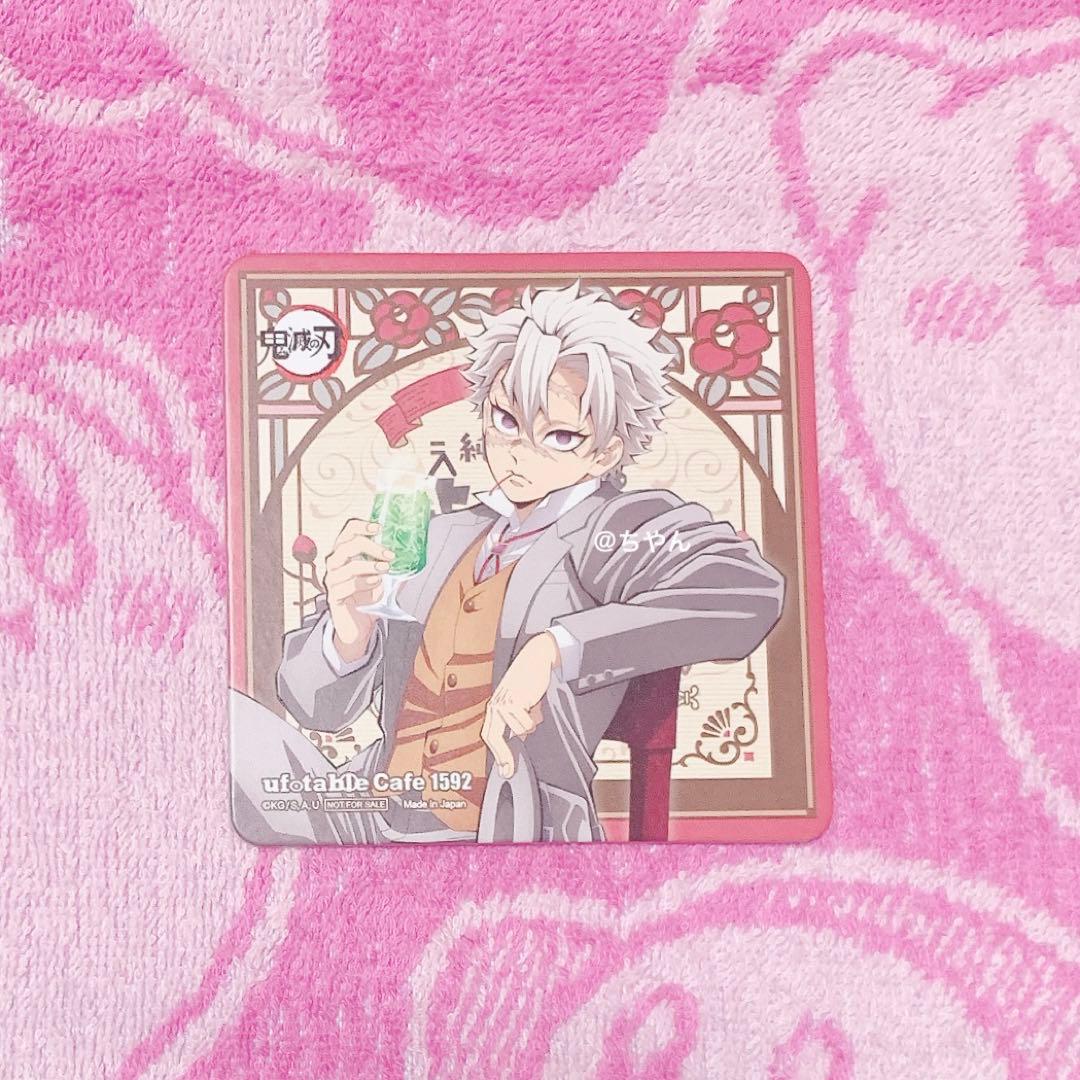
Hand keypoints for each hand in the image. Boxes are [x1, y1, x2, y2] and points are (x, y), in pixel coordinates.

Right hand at [323, 518, 394, 662]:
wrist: (359, 626)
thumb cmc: (369, 597)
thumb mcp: (383, 576)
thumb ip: (389, 562)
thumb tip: (411, 551)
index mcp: (345, 553)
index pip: (347, 531)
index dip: (361, 526)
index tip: (379, 527)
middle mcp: (334, 564)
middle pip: (346, 545)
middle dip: (370, 546)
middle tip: (390, 555)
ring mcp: (331, 580)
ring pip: (346, 566)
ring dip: (369, 565)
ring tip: (385, 569)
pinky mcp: (333, 596)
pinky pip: (345, 586)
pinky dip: (363, 583)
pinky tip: (376, 583)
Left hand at [482, 631, 559, 778]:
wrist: (534, 659)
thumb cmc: (527, 681)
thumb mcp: (518, 702)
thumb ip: (515, 720)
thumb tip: (519, 743)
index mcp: (494, 707)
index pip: (489, 735)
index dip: (495, 753)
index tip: (503, 769)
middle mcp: (495, 705)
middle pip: (493, 737)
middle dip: (502, 756)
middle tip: (508, 770)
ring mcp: (504, 703)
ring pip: (516, 731)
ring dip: (528, 727)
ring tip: (532, 714)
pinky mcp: (515, 700)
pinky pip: (526, 722)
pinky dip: (533, 719)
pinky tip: (534, 706)